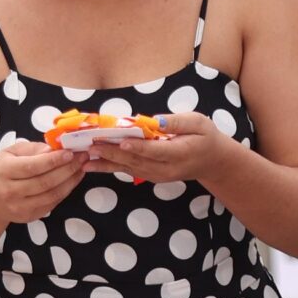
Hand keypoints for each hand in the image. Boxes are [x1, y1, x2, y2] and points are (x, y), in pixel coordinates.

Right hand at [0, 140, 86, 226]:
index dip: (53, 160)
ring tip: (82, 167)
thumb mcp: (11, 152)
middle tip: (82, 157)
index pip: (32, 167)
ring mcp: (20, 207)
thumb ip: (33, 150)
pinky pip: (53, 203)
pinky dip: (66, 190)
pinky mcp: (30, 216)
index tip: (70, 152)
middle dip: (67, 169)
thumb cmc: (3, 170)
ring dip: (71, 180)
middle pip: (45, 182)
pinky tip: (74, 179)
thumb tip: (55, 150)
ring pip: (52, 194)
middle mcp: (10, 191)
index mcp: (4, 171)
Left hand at [87, 112, 229, 186]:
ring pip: (128, 169)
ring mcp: (156, 175)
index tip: (120, 140)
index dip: (137, 146)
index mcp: (179, 153)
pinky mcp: (149, 176)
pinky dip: (109, 167)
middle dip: (113, 153)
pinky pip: (127, 171)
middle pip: (136, 161)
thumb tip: (156, 121)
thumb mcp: (199, 123)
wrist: (212, 161)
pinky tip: (92, 164)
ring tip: (85, 157)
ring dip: (105, 162)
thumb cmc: (205, 137)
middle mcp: (166, 169)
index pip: (155, 150)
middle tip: (92, 145)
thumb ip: (177, 123)